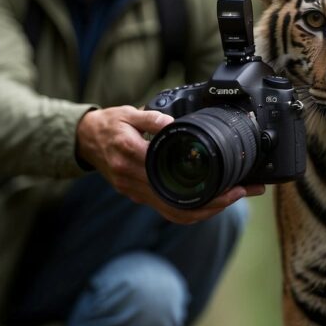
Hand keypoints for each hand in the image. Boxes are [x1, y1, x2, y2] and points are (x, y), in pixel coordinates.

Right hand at [76, 106, 264, 223]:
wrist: (84, 139)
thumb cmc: (109, 124)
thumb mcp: (128, 113)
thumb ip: (150, 117)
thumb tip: (171, 122)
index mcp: (130, 155)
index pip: (172, 177)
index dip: (202, 185)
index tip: (228, 180)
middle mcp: (131, 179)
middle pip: (178, 203)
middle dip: (213, 203)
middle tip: (240, 192)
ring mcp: (133, 191)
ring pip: (173, 213)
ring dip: (205, 211)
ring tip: (230, 199)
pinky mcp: (136, 196)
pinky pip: (165, 210)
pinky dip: (189, 211)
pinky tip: (209, 204)